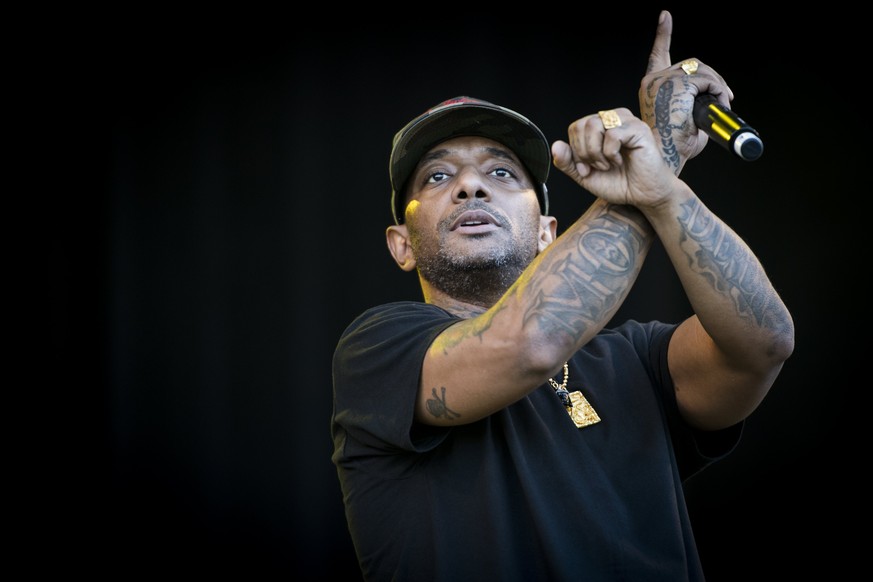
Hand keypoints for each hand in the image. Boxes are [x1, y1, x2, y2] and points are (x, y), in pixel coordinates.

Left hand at [551, 108, 679, 208]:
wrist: (644, 196)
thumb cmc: (619, 183)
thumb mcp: (586, 176)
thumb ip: (568, 163)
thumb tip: (555, 146)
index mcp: (602, 126)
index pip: (576, 127)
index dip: (575, 150)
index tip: (586, 169)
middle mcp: (614, 119)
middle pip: (582, 124)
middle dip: (583, 152)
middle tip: (597, 167)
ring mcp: (627, 122)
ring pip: (594, 124)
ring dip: (595, 152)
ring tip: (608, 164)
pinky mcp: (638, 129)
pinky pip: (611, 134)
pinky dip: (610, 153)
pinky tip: (620, 161)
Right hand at [638, 10, 734, 171]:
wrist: (663, 160)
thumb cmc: (673, 149)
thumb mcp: (686, 123)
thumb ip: (695, 106)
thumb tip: (717, 102)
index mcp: (652, 88)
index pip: (658, 55)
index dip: (663, 35)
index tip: (665, 16)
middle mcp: (654, 80)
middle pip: (692, 65)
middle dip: (713, 79)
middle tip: (726, 98)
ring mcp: (663, 80)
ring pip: (702, 71)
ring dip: (718, 86)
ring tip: (724, 104)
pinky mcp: (676, 84)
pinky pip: (707, 79)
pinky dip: (720, 90)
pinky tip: (722, 102)